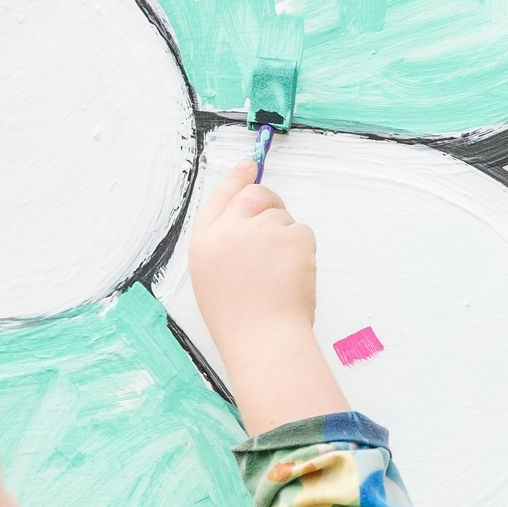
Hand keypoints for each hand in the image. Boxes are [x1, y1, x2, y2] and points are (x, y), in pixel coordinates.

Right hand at [188, 164, 341, 434]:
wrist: (264, 340)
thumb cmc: (240, 321)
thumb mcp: (214, 279)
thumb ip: (226, 245)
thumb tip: (249, 220)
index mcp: (204, 243)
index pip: (219, 199)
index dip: (235, 180)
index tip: (247, 166)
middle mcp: (229, 230)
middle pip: (254, 196)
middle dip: (269, 200)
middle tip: (278, 219)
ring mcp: (261, 231)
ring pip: (283, 218)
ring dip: (287, 239)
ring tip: (280, 277)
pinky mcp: (291, 236)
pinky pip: (303, 232)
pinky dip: (304, 251)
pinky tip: (294, 277)